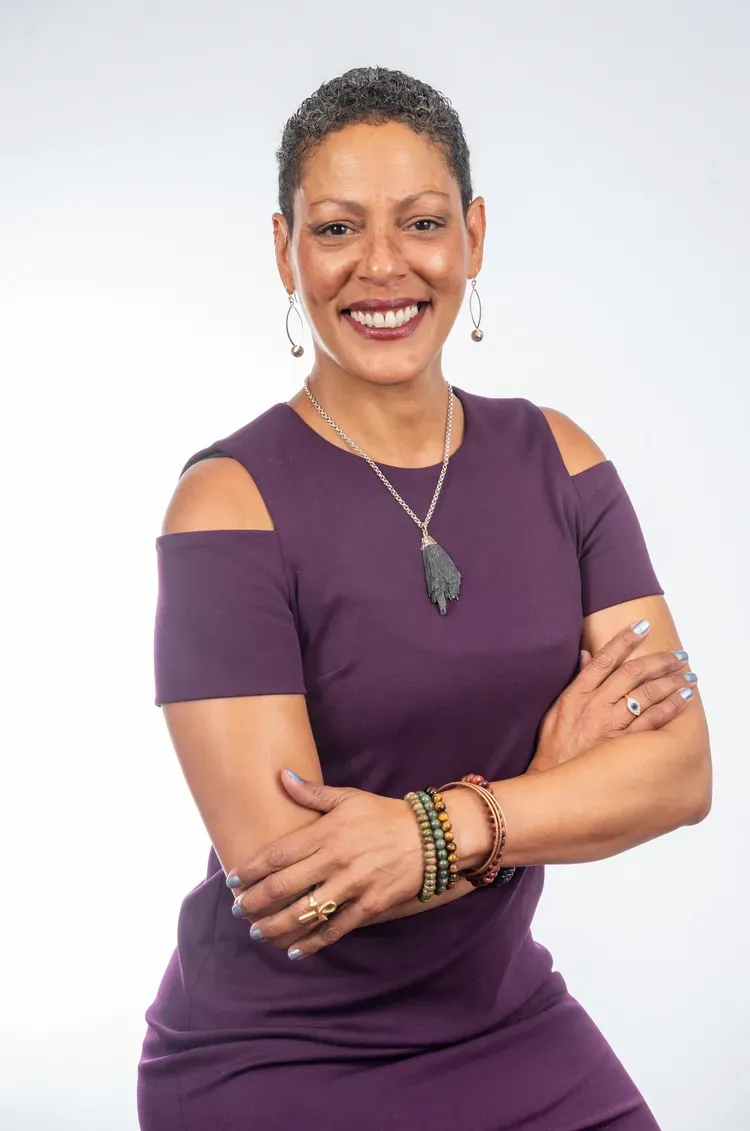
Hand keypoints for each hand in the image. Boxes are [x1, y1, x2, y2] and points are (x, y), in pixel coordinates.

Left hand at [226, 772, 424, 959]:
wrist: (431, 837)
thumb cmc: (384, 815)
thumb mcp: (349, 798)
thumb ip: (313, 793)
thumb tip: (282, 775)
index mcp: (327, 833)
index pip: (278, 853)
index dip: (251, 869)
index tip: (233, 879)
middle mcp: (335, 861)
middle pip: (284, 886)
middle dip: (255, 902)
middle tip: (239, 909)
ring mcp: (352, 886)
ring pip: (304, 913)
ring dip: (276, 926)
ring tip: (258, 932)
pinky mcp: (369, 906)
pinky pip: (335, 929)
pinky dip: (313, 942)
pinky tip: (295, 950)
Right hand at [528, 620, 696, 773]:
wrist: (553, 784)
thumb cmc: (554, 748)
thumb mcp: (556, 710)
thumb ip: (574, 681)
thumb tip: (586, 654)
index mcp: (576, 695)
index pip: (604, 660)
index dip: (624, 640)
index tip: (642, 626)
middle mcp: (594, 706)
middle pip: (631, 674)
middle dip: (657, 660)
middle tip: (677, 654)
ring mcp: (610, 725)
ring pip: (646, 694)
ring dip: (670, 680)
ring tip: (687, 673)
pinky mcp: (624, 746)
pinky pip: (653, 722)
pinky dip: (671, 707)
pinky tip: (684, 698)